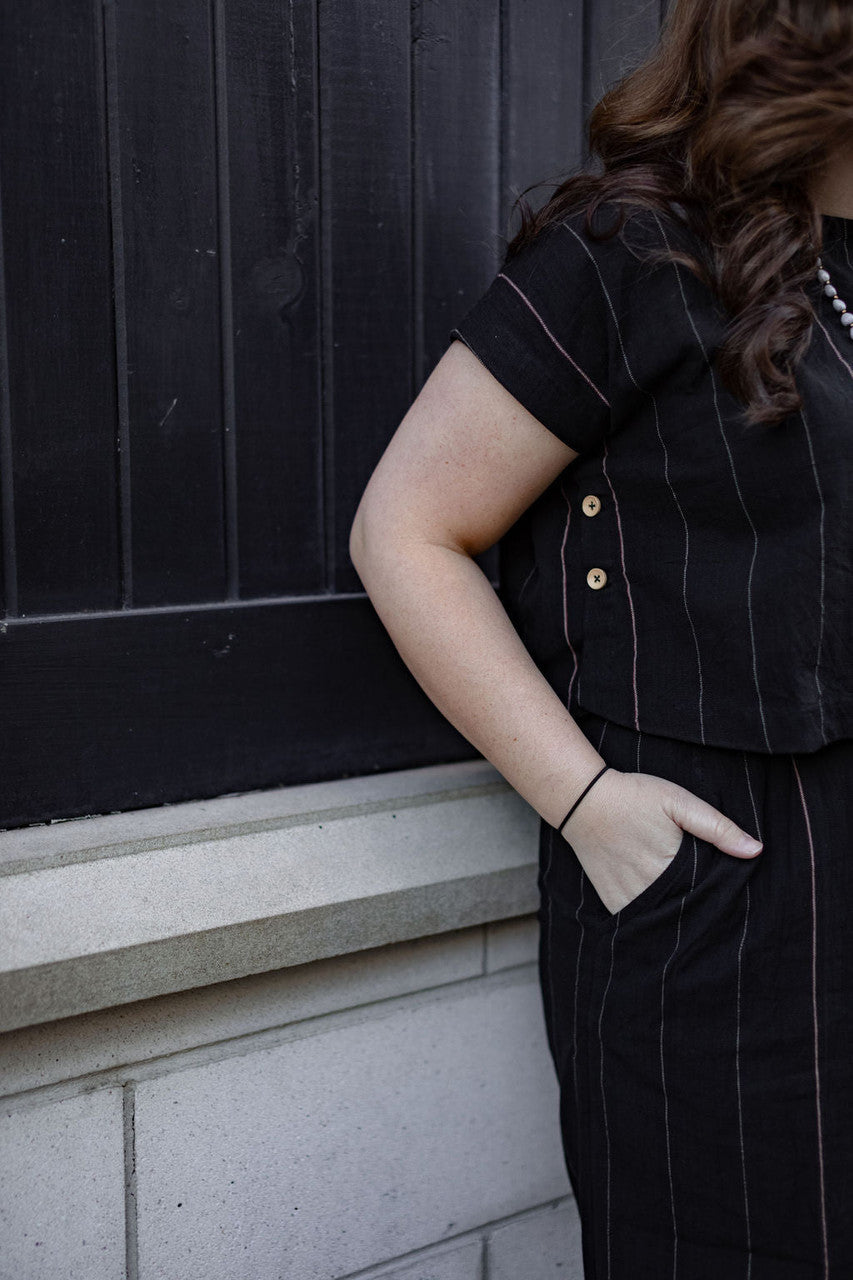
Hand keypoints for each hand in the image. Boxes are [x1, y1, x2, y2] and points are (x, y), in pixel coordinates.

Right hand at [559, 767, 762, 914]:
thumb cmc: (634, 797)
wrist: (582, 801)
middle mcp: (651, 890)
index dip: (723, 895)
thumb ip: (717, 827)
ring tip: (690, 906)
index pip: (710, 895)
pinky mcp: (613, 902)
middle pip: (689, 910)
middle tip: (715, 902)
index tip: (732, 892)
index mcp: (673, 867)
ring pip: (666, 920)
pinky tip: (664, 909)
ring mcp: (630, 899)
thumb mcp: (679, 802)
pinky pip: (640, 922)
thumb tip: (756, 850)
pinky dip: (654, 919)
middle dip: (703, 908)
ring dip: (679, 917)